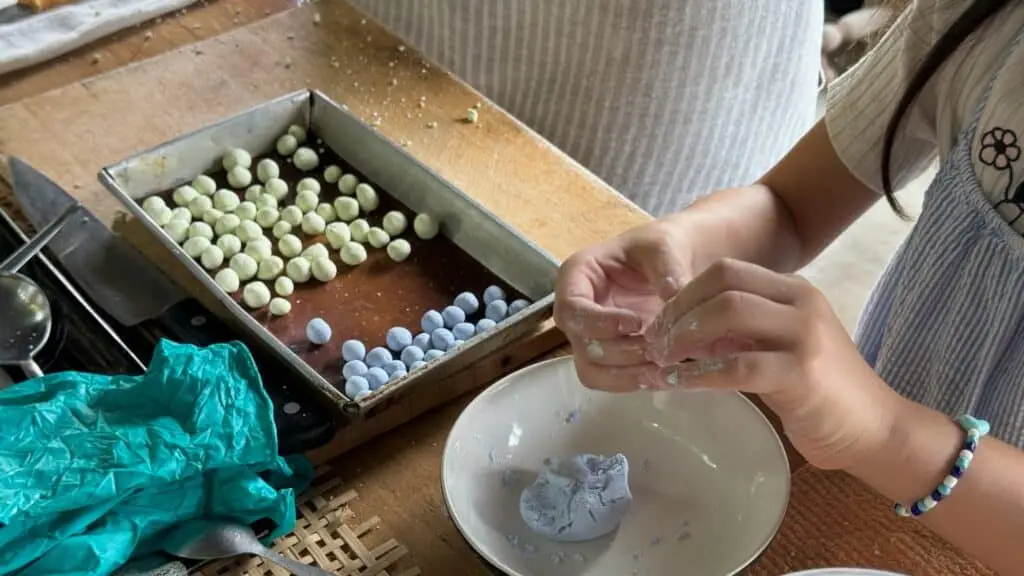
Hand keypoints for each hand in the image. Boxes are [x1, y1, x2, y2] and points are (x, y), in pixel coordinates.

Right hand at [554, 220, 692, 391]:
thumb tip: (675, 302)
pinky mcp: (608, 355)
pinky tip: (662, 375)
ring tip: (662, 368)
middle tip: (659, 349)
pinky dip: (634, 381)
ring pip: (591, 370)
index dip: (599, 322)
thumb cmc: (663, 248)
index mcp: (578, 276)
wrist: (678, 262)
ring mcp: (590, 335)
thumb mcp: (665, 249)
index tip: (637, 323)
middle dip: (621, 352)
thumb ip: (668, 273)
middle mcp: (576, 309)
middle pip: (581, 344)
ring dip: (626, 375)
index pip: (571, 308)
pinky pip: (610, 379)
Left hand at [643, 258, 900, 469]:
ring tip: (662, 360)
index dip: (685, 292)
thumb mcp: (779, 346)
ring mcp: (804, 335)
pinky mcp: (801, 374)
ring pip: (728, 312)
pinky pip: (737, 366)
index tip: (661, 321)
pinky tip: (680, 383)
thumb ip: (741, 331)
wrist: (875, 429)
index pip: (727, 270)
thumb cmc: (821, 391)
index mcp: (793, 291)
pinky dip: (700, 373)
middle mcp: (800, 303)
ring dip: (684, 335)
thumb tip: (683, 328)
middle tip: (656, 340)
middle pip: (723, 283)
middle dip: (679, 310)